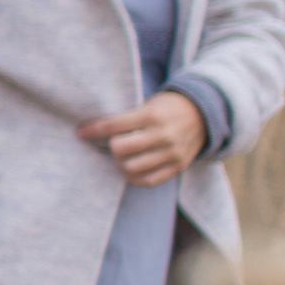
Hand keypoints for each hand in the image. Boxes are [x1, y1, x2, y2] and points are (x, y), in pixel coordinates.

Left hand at [77, 91, 205, 186]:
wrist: (203, 114)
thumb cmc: (166, 108)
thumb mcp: (148, 104)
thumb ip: (127, 117)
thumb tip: (93, 129)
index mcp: (152, 114)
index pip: (114, 125)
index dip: (93, 130)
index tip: (81, 133)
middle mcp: (163, 134)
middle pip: (121, 149)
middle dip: (111, 146)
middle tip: (112, 144)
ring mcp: (172, 153)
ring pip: (132, 168)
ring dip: (121, 163)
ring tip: (122, 157)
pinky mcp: (178, 166)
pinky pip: (148, 181)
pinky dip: (134, 177)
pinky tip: (131, 168)